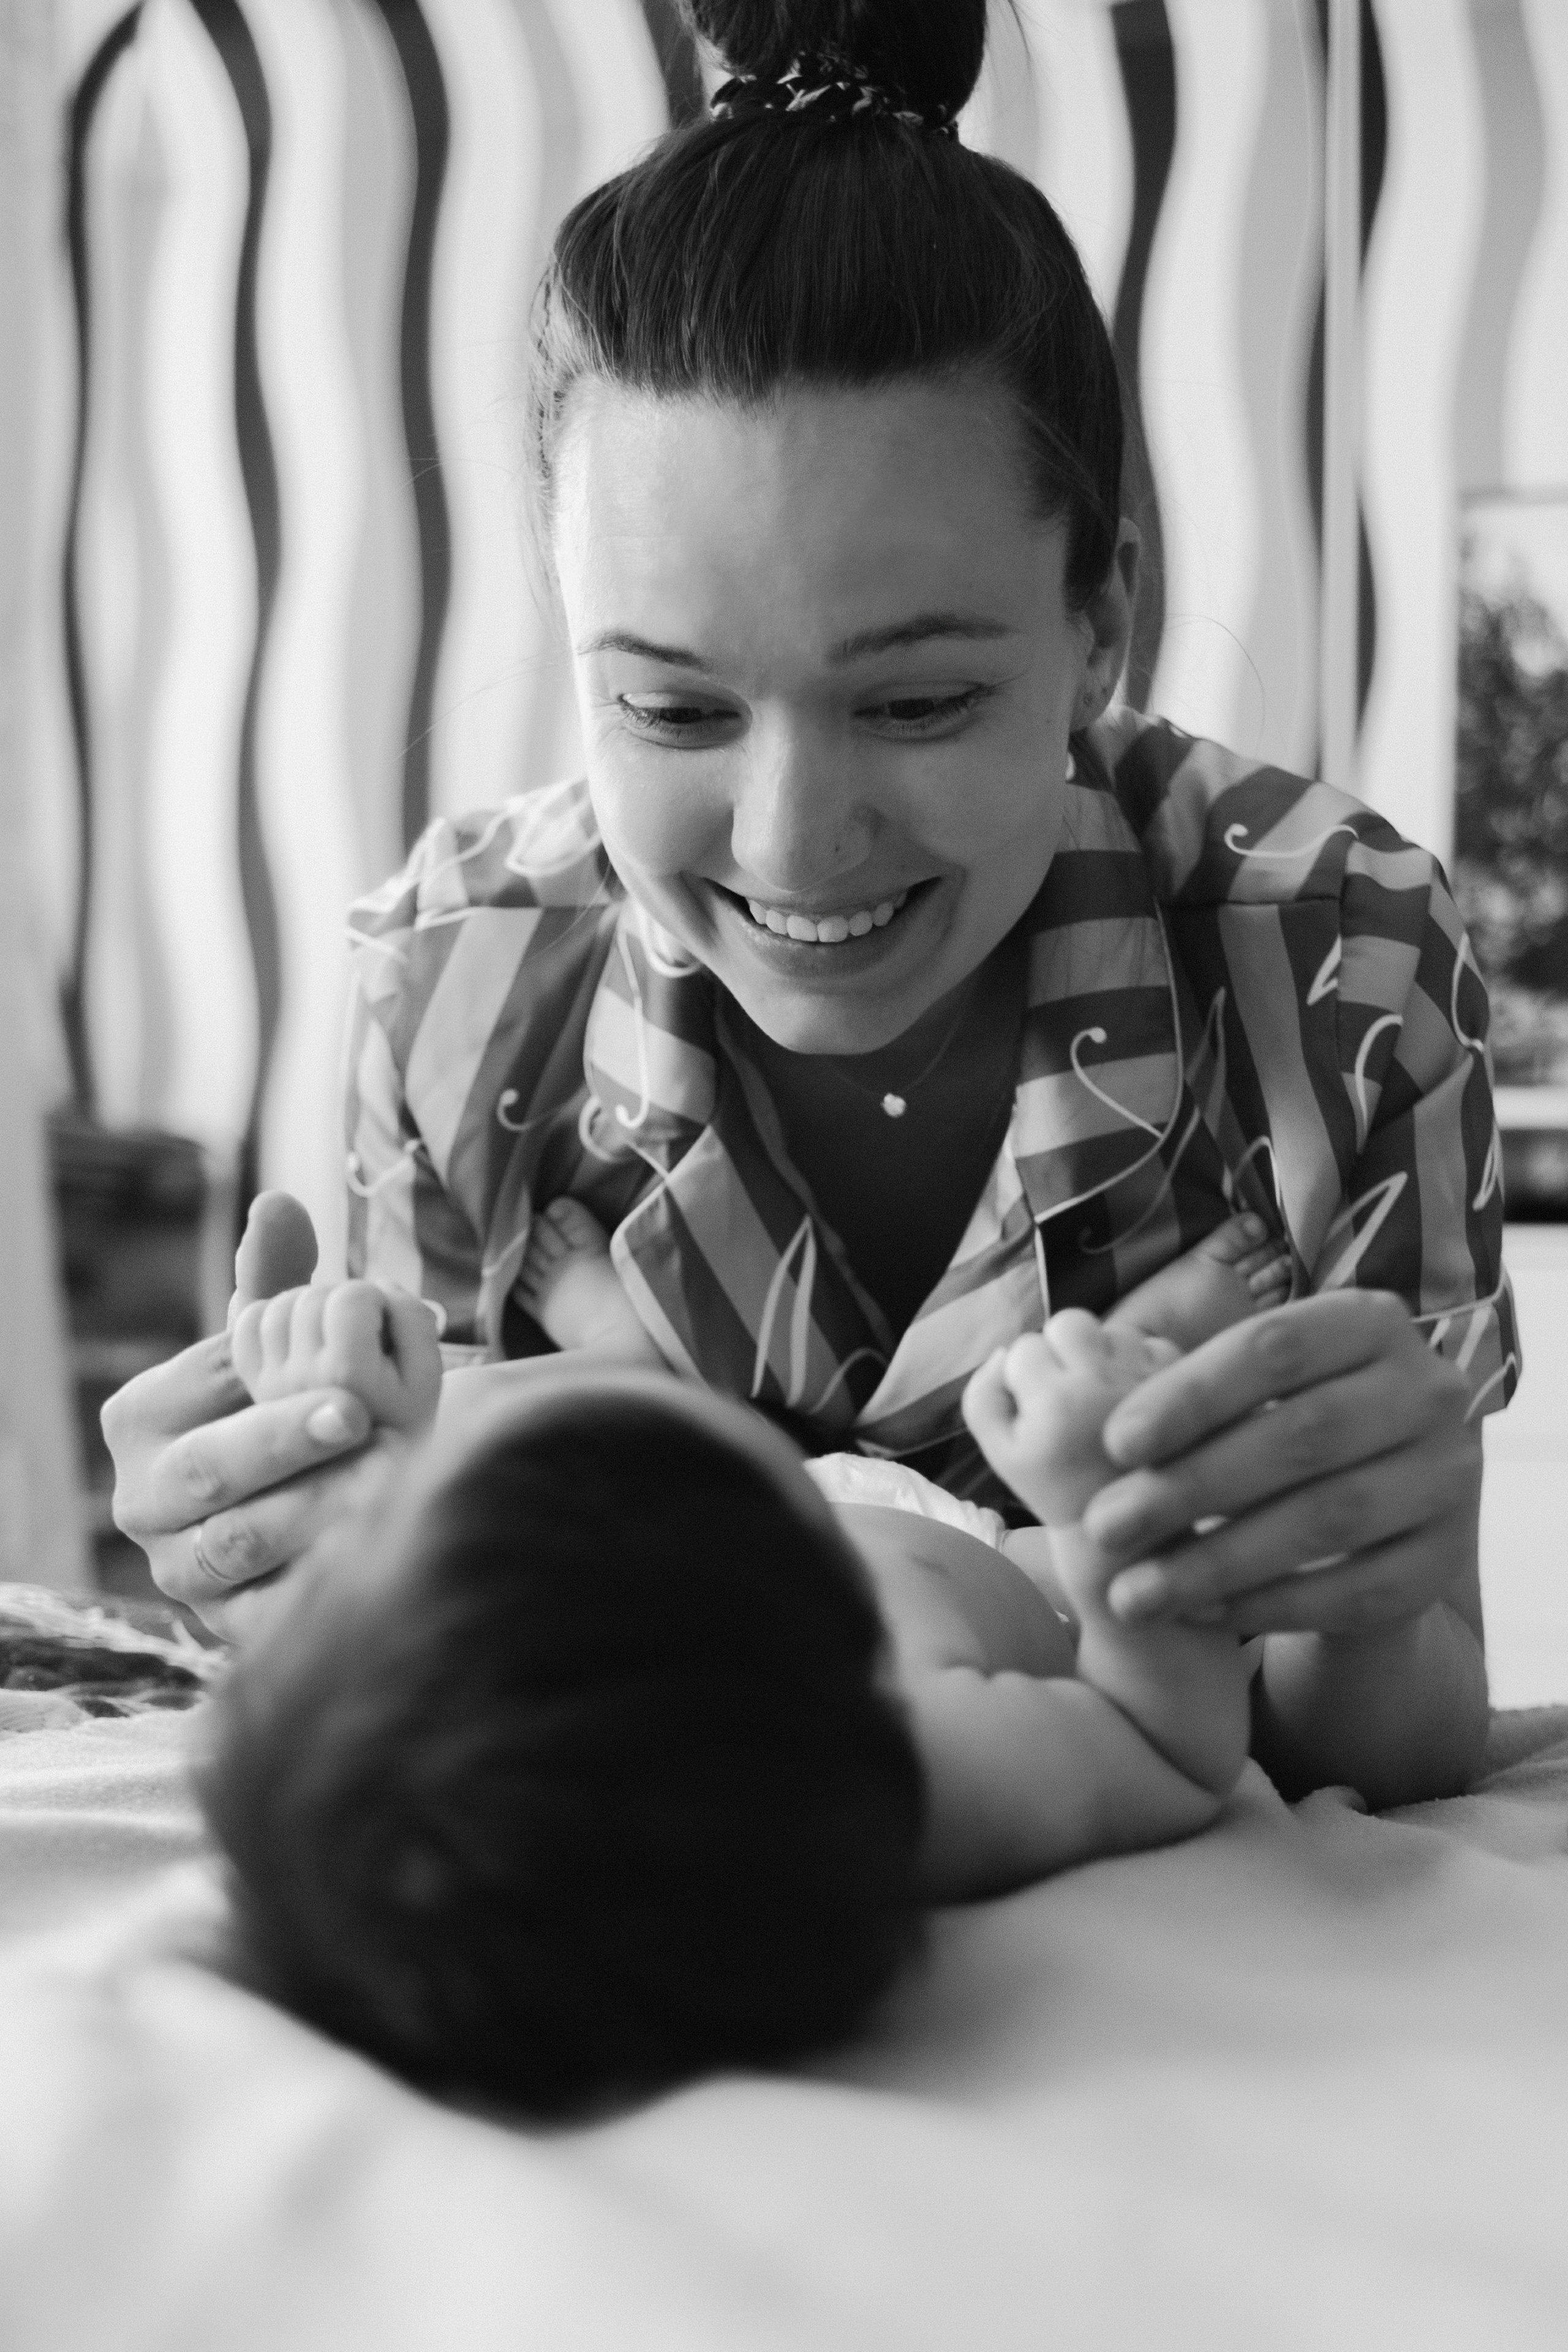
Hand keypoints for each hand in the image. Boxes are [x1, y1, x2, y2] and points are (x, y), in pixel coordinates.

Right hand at [102, 1194, 385, 1641]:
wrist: (289, 1499)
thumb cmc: (275, 1404)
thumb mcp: (272, 1345)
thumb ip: (277, 1281)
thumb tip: (280, 1205)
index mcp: (138, 1421)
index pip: (207, 1407)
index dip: (280, 1406)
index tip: (354, 1402)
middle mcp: (142, 1500)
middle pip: (212, 1476)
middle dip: (288, 1456)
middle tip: (369, 1440)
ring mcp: (176, 1567)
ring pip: (234, 1549)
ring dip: (312, 1523)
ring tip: (388, 1501)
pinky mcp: (217, 1623)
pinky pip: (258, 1617)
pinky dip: (309, 1597)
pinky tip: (371, 1572)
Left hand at [231, 1280, 441, 1434]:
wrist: (365, 1477)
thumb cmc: (404, 1418)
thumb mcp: (424, 1368)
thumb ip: (408, 1314)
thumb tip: (355, 1267)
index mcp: (346, 1383)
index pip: (351, 1297)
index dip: (379, 1303)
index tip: (389, 1341)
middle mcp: (296, 1386)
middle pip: (312, 1295)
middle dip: (344, 1304)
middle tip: (364, 1343)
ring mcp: (265, 1387)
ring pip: (278, 1304)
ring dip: (311, 1309)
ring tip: (336, 1343)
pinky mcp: (248, 1385)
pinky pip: (249, 1321)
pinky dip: (276, 1318)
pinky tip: (303, 1343)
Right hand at [963, 1312, 1179, 1530]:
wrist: (1127, 1536)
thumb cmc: (1055, 1490)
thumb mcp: (1001, 1454)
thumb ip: (983, 1397)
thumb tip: (1003, 1348)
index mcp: (1053, 1405)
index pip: (1023, 1348)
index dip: (1023, 1376)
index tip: (1038, 1413)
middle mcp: (1102, 1387)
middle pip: (1068, 1322)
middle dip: (1060, 1348)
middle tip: (1067, 1390)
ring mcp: (1146, 1383)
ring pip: (1110, 1330)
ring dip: (1099, 1354)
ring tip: (1101, 1398)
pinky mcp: (1180, 1386)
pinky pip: (1149, 1344)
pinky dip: (1135, 1364)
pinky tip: (1131, 1401)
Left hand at [1079, 1291, 1482, 1638]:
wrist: (1384, 1508)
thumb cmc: (1285, 1428)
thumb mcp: (1256, 1389)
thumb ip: (1195, 1386)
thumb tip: (1090, 1413)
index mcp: (1373, 1322)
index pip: (1273, 1346)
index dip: (1189, 1394)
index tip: (1112, 1442)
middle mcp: (1428, 1391)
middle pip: (1300, 1436)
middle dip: (1189, 1485)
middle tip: (1103, 1526)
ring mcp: (1449, 1477)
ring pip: (1325, 1519)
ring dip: (1216, 1560)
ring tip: (1132, 1591)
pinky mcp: (1446, 1560)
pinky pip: (1351, 1590)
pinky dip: (1267, 1605)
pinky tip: (1195, 1614)